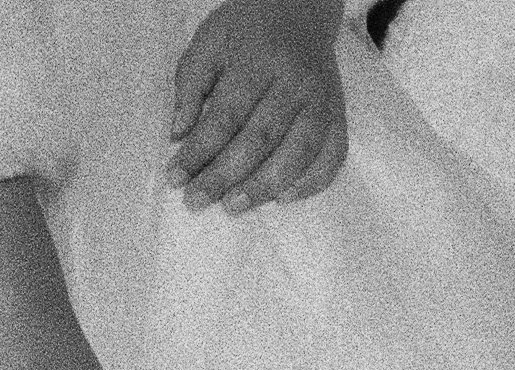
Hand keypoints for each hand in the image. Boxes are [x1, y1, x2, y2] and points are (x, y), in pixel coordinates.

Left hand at [172, 0, 346, 214]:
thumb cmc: (248, 29)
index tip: (175, 177)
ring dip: (264, 187)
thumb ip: (190, 84)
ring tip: (233, 206)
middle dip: (225, 175)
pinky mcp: (339, 116)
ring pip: (297, 154)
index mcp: (260, 59)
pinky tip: (282, 199)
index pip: (226, 115)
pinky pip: (332, 158)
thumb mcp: (210, 40)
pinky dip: (310, 184)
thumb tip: (179, 134)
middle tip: (197, 201)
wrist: (300, 8)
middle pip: (260, 139)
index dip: (199, 150)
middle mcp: (295, 81)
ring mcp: (322, 101)